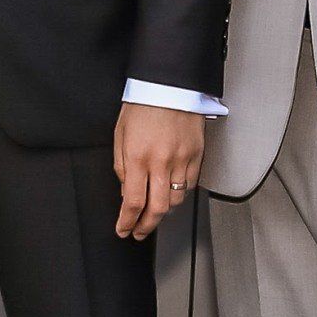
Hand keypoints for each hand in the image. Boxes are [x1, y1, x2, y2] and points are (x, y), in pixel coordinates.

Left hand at [113, 103, 203, 240]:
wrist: (170, 85)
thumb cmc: (143, 105)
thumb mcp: (120, 135)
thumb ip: (122, 166)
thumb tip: (126, 191)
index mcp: (138, 157)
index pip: (133, 202)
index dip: (127, 222)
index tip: (124, 230)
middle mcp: (161, 161)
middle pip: (157, 209)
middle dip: (146, 226)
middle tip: (139, 232)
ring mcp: (182, 160)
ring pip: (176, 200)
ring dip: (163, 211)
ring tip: (154, 213)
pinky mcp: (196, 155)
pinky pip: (190, 184)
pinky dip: (179, 193)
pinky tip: (171, 193)